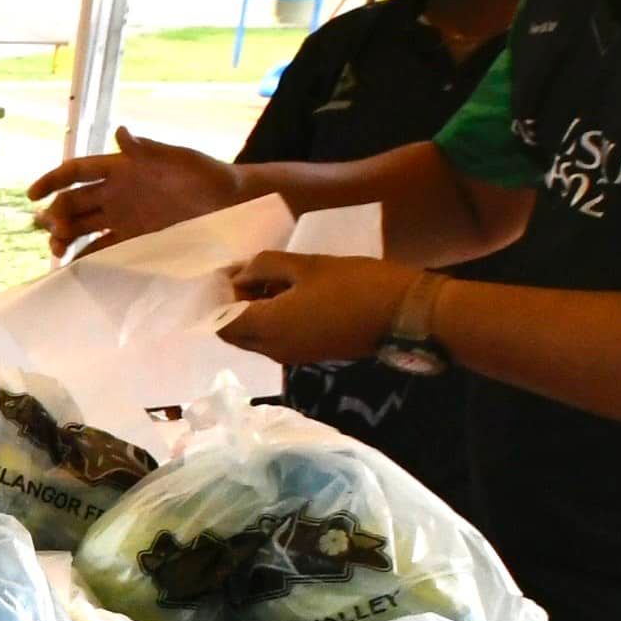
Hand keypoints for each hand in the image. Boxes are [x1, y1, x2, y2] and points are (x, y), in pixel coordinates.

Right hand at [31, 131, 242, 253]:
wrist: (232, 204)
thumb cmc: (207, 175)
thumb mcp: (180, 159)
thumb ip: (149, 150)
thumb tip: (121, 133)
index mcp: (122, 168)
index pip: (77, 171)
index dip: (52, 180)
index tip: (32, 195)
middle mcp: (117, 193)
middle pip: (74, 202)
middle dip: (56, 215)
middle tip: (51, 231)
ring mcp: (124, 218)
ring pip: (83, 227)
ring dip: (65, 238)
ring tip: (58, 252)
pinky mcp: (136, 239)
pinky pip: (104, 249)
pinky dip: (87, 258)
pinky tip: (75, 268)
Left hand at [222, 252, 416, 365]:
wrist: (404, 314)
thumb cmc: (355, 284)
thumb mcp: (305, 265)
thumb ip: (264, 267)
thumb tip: (239, 276)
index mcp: (268, 328)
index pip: (220, 322)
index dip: (216, 299)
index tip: (229, 272)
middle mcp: (274, 350)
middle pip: (235, 334)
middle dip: (232, 306)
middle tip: (248, 273)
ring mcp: (294, 355)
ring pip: (256, 337)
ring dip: (254, 312)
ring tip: (271, 277)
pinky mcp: (311, 353)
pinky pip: (277, 339)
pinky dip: (272, 319)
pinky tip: (289, 292)